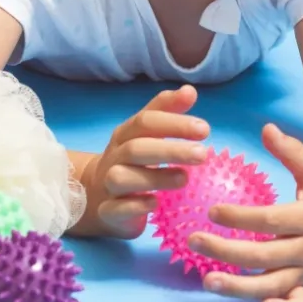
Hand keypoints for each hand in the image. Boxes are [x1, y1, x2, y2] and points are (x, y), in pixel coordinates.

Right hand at [80, 85, 209, 237]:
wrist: (98, 193)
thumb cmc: (133, 160)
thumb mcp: (147, 133)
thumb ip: (166, 111)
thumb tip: (190, 90)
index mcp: (125, 134)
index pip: (145, 122)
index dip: (174, 123)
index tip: (205, 129)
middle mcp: (115, 157)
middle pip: (136, 148)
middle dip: (170, 150)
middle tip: (203, 154)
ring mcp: (108, 184)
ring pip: (122, 177)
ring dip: (154, 177)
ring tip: (185, 179)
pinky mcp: (108, 211)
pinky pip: (116, 208)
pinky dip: (136, 206)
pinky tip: (156, 203)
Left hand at [188, 124, 302, 301]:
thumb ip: (292, 151)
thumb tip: (266, 128)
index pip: (271, 220)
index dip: (241, 217)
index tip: (211, 210)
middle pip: (265, 255)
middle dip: (227, 250)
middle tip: (193, 239)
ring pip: (273, 285)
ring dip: (240, 287)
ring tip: (207, 280)